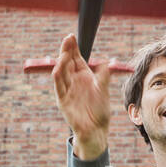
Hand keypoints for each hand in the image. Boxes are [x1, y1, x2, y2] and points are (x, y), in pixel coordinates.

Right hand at [51, 33, 111, 160]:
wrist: (95, 129)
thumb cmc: (100, 110)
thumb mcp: (103, 91)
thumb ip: (104, 77)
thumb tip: (107, 63)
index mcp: (84, 76)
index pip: (76, 58)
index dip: (73, 48)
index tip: (71, 37)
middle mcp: (74, 81)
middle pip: (67, 62)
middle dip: (66, 51)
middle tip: (67, 39)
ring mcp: (67, 89)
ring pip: (62, 73)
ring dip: (62, 62)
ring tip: (64, 53)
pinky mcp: (62, 100)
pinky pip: (59, 87)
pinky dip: (57, 78)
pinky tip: (57, 69)